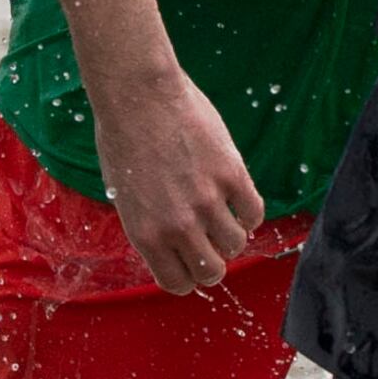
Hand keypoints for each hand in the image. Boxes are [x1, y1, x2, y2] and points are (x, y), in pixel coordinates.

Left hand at [86, 60, 263, 294]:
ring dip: (232, 233)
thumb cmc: (123, 139)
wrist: (137, 95)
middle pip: (212, 272)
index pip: (178, 283)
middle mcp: (176, 225)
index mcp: (145, 234)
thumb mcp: (125, 194)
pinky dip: (249, 210)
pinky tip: (237, 195)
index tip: (190, 259)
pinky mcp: (230, 175)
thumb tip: (175, 246)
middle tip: (211, 239)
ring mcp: (206, 201)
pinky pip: (254, 212)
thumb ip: (151, 226)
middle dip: (213, 260)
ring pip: (237, 244)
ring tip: (223, 211)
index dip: (188, 275)